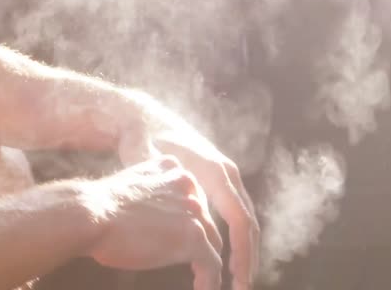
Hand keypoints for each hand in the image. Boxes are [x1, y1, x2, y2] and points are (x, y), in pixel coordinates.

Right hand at [84, 156, 225, 289]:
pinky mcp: (193, 236)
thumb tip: (153, 218)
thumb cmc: (98, 208)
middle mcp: (187, 184)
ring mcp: (192, 210)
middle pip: (205, 220)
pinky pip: (211, 264)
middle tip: (195, 265)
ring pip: (212, 243)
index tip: (181, 239)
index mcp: (171, 169)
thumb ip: (150, 194)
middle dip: (201, 244)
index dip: (188, 222)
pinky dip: (209, 281)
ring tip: (202, 282)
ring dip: (208, 266)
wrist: (90, 215)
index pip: (191, 198)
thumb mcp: (130, 188)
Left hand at [116, 91, 259, 289]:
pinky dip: (237, 238)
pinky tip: (229, 261)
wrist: (143, 118)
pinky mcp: (219, 182)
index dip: (241, 251)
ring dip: (245, 251)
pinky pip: (235, 213)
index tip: (237, 278)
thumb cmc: (142, 139)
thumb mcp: (147, 159)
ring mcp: (226, 176)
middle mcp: (226, 172)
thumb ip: (161, 181)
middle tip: (243, 288)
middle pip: (248, 221)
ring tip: (239, 281)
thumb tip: (177, 206)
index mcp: (213, 170)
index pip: (238, 218)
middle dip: (248, 257)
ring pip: (245, 219)